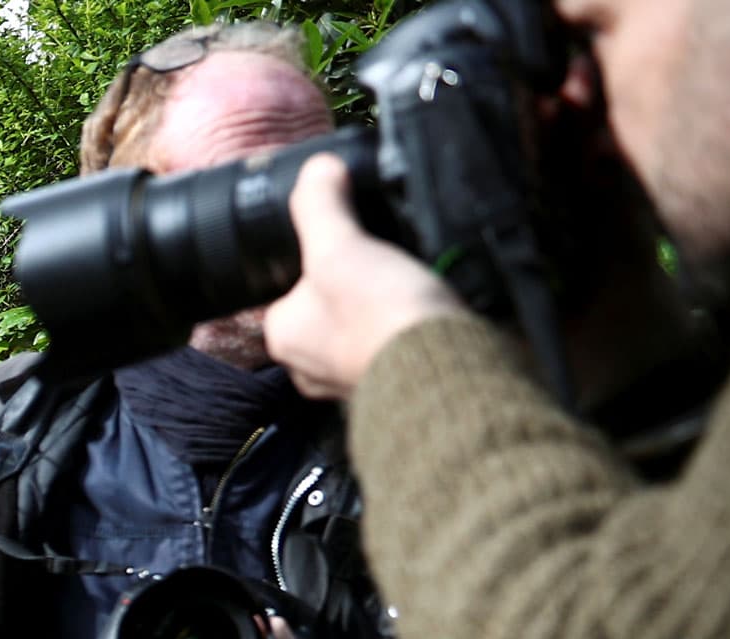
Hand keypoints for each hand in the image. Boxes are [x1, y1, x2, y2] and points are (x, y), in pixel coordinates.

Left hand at [264, 154, 466, 399]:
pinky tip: (424, 303)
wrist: (447, 372)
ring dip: (386, 297)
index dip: (317, 252)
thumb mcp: (340, 246)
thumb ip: (321, 205)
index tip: (348, 236)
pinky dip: (408, 320)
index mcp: (283, 337)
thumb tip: (317, 169)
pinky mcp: (393, 379)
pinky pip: (395, 339)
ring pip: (363, 320)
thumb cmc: (381, 318)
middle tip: (383, 259)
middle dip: (356, 276)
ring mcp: (351, 377)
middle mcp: (309, 364)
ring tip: (406, 279)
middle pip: (329, 299)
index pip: (288, 283)